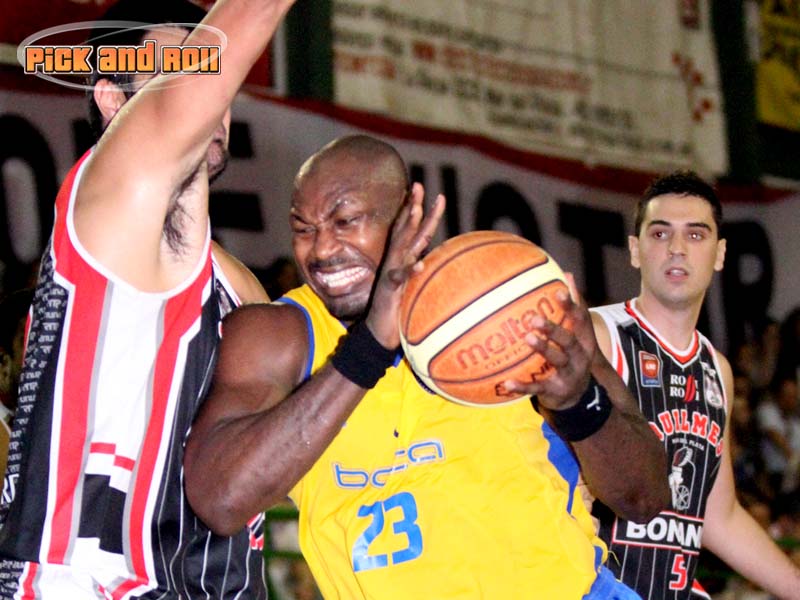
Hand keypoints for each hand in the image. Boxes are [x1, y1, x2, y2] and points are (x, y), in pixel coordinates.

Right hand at [365, 183, 444, 347]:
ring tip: (416, 210)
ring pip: (402, 246)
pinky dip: (410, 270)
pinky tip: (420, 263)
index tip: (425, 190)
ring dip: (409, 227)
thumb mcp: (408, 285)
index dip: (416, 209)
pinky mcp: (389, 290)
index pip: (410, 229)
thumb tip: (425, 258)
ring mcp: (391, 274)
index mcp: (401, 258)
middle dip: (413, 207)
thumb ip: (414, 270)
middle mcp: (395, 261)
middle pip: (406, 229)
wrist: (377, 333)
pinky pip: (400, 278)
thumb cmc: (395, 309)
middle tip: (420, 186)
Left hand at [502, 273, 596, 408]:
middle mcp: (580, 357)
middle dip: (554, 330)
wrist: (578, 399)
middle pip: (569, 341)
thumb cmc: (573, 357)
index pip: (581, 320)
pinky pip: (537, 388)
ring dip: (543, 349)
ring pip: (556, 361)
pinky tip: (506, 383)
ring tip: (527, 338)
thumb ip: (573, 308)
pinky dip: (522, 386)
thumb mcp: (578, 335)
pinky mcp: (555, 391)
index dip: (571, 305)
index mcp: (585, 341)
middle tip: (534, 319)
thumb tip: (568, 274)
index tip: (558, 292)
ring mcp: (569, 375)